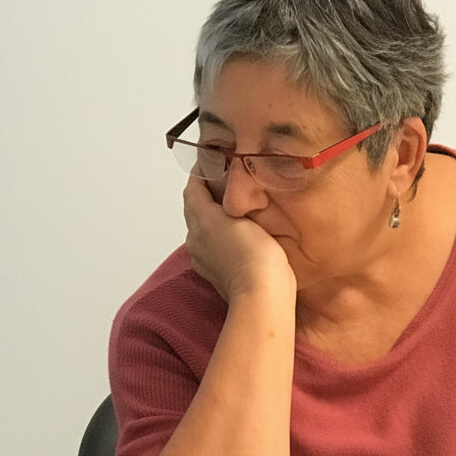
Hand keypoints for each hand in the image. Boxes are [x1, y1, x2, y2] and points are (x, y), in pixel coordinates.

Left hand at [183, 176, 294, 298]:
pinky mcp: (213, 273)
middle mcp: (194, 238)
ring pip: (202, 228)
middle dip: (207, 193)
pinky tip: (237, 235)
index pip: (193, 187)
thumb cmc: (257, 253)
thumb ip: (231, 196)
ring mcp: (202, 258)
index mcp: (199, 219)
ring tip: (235, 208)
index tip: (215, 161)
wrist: (261, 294)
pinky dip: (219, 235)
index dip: (202, 172)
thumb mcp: (244, 215)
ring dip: (213, 216)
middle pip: (195, 208)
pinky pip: (211, 246)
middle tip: (228, 182)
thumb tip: (228, 186)